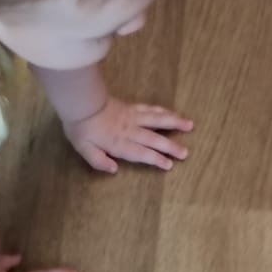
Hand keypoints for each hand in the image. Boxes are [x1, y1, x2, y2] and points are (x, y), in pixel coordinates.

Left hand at [64, 98, 192, 173]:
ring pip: (158, 120)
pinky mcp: (131, 107)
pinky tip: (171, 112)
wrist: (81, 101)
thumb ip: (99, 161)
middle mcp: (131, 131)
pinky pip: (150, 109)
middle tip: (185, 153)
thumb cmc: (81, 128)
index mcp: (120, 143)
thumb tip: (114, 170)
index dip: (156, 159)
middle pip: (154, 139)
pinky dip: (163, 111)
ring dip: (174, 123)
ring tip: (190, 125)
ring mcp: (133, 117)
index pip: (141, 153)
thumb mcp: (84, 149)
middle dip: (171, 146)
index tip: (169, 165)